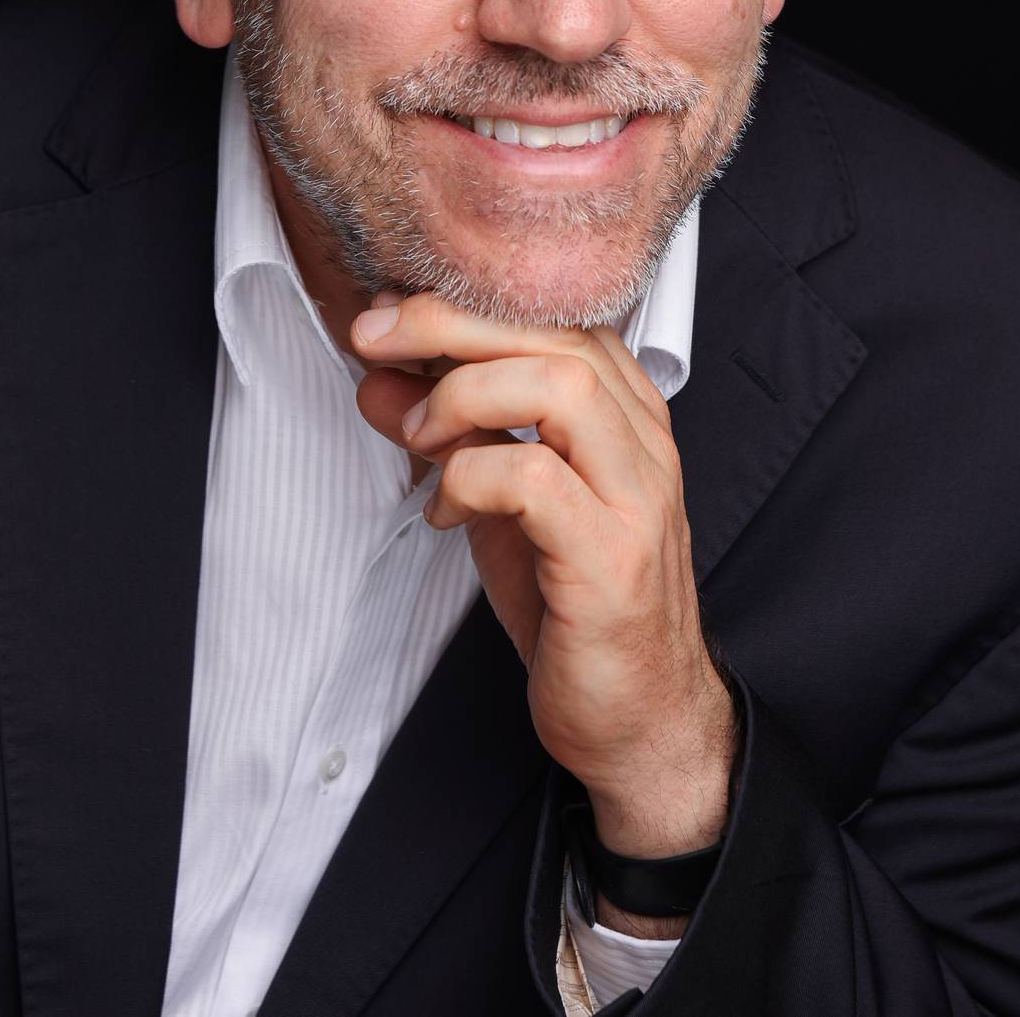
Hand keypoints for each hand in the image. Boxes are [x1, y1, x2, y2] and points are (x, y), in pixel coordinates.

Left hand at [351, 293, 737, 877]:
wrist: (637, 720)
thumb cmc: (574, 606)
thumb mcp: (497, 502)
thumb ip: (448, 432)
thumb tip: (380, 374)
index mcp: (626, 417)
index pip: (556, 315)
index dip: (466, 300)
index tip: (390, 312)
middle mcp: (644, 444)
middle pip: (555, 335)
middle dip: (449, 323)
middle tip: (375, 338)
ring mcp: (637, 498)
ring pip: (561, 385)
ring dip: (465, 394)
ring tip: (417, 436)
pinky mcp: (614, 559)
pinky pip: (536, 478)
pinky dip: (469, 478)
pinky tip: (443, 512)